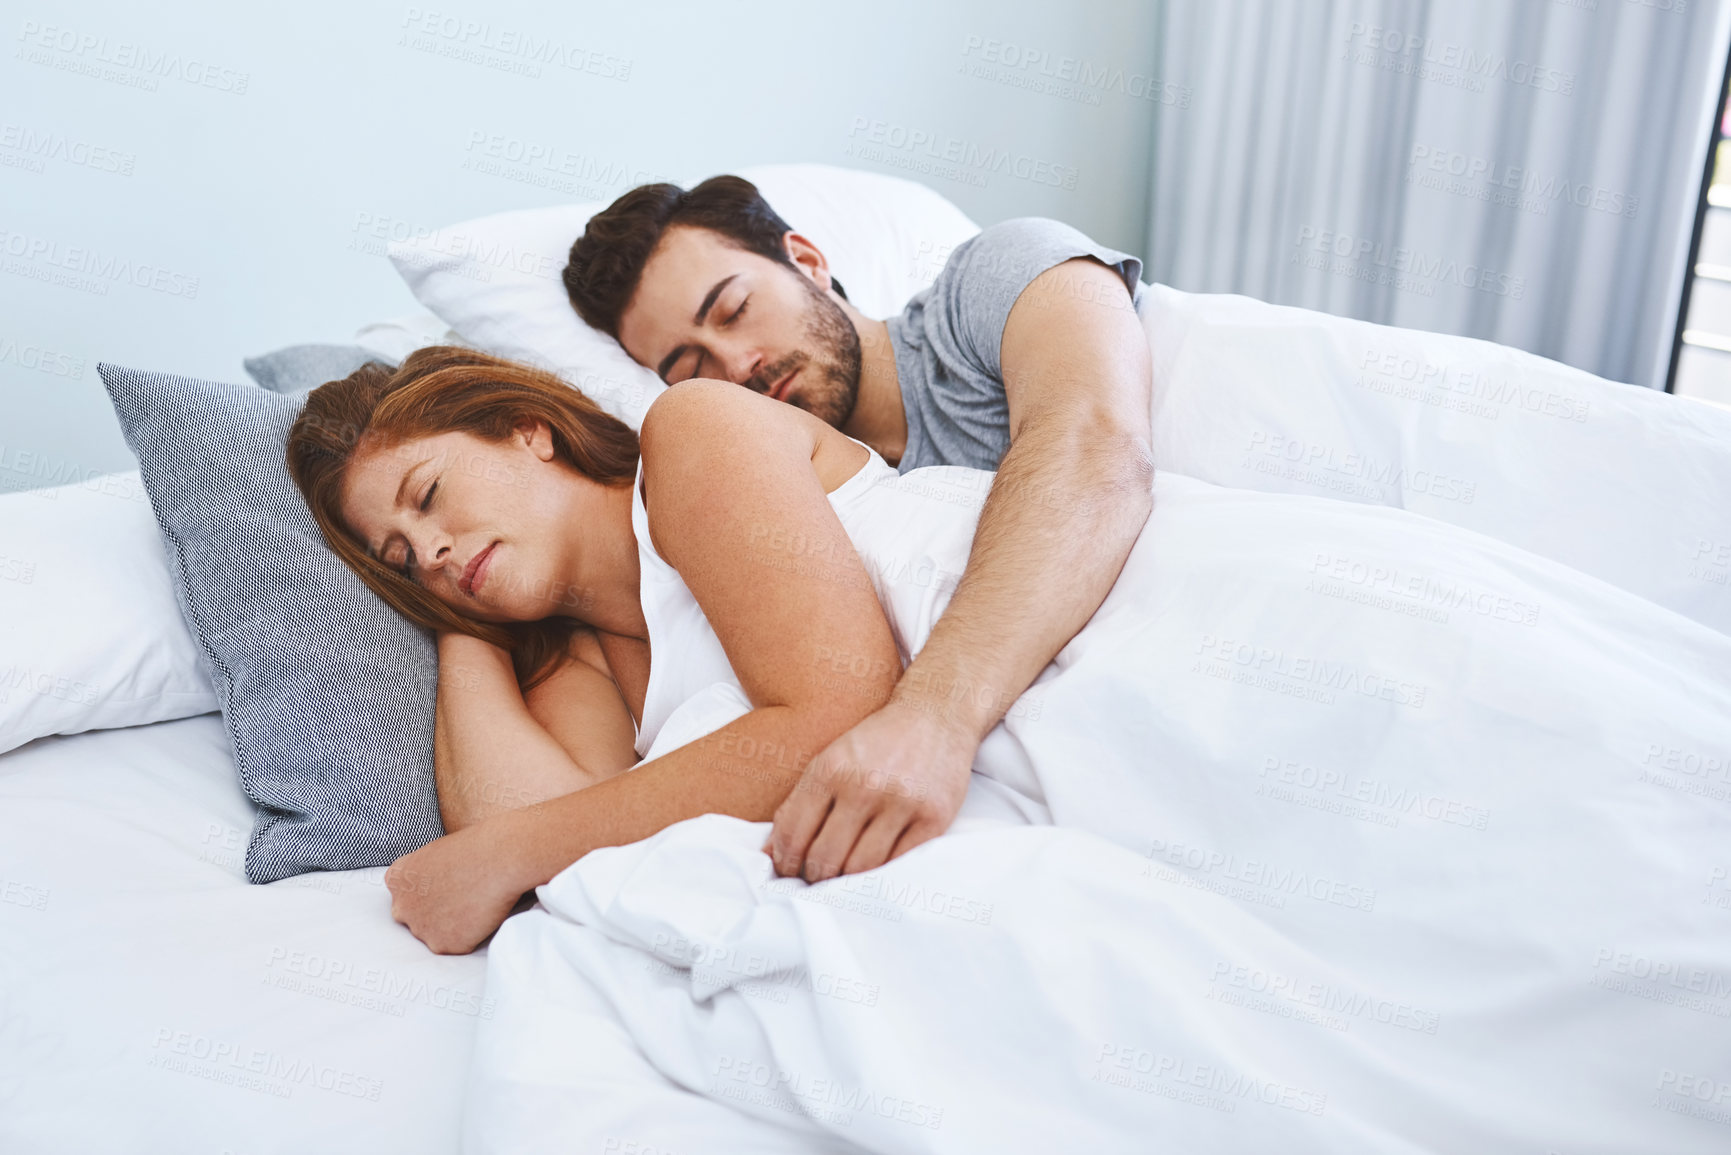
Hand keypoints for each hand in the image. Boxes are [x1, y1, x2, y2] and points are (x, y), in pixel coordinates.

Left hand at [384, 816, 531, 954]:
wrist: (498, 859)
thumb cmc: (475, 848)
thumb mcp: (437, 854)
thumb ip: (426, 877)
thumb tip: (435, 890)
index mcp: (398, 879)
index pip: (405, 896)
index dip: (428, 894)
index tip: (446, 889)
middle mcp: (403, 907)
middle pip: (416, 918)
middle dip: (435, 914)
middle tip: (462, 901)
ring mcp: (421, 929)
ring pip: (436, 935)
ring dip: (452, 926)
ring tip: (476, 904)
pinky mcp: (443, 945)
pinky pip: (457, 946)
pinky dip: (471, 936)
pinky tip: (482, 915)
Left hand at [763, 698, 976, 881]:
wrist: (935, 715)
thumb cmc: (876, 743)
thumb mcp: (830, 760)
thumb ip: (797, 805)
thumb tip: (769, 855)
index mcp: (830, 769)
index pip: (793, 834)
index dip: (784, 862)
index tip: (788, 871)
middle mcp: (864, 785)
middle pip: (826, 857)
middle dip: (815, 876)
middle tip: (816, 880)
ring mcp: (901, 802)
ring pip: (862, 868)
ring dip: (847, 882)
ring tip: (843, 879)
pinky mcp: (933, 817)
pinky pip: (899, 863)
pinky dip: (882, 874)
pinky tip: (875, 871)